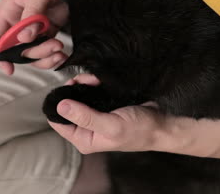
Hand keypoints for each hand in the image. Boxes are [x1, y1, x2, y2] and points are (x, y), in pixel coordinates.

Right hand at [0, 0, 81, 74]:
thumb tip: (25, 38)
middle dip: (33, 54)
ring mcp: (32, 30)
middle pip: (16, 50)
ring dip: (45, 57)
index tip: (9, 66)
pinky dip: (52, 56)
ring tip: (59, 50)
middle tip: (52, 46)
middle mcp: (18, 23)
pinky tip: (62, 53)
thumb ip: (32, 16)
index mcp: (8, 12)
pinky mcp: (47, 32)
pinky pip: (45, 51)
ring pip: (31, 54)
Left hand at [48, 74, 165, 153]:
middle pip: (66, 107)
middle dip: (72, 91)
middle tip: (82, 81)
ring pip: (77, 97)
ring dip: (82, 85)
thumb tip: (60, 106)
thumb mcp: (111, 125)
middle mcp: (86, 130)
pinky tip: (97, 80)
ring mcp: (93, 117)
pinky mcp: (101, 107)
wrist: (161, 124)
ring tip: (93, 79)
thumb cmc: (139, 130)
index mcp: (83, 139)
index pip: (57, 122)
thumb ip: (85, 116)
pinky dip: (91, 84)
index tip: (67, 89)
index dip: (58, 104)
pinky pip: (89, 92)